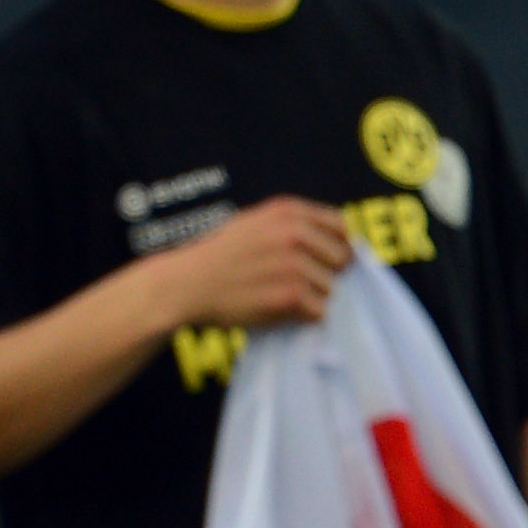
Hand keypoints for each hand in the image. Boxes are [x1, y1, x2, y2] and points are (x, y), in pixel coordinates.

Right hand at [154, 195, 352, 327]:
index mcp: (289, 211)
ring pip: (331, 288)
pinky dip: (305, 316)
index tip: (324, 261)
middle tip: (299, 283)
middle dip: (326, 273)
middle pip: (341, 260)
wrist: (185, 284)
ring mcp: (295, 264)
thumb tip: (339, 240)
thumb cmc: (219, 256)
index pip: (341, 227)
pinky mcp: (291, 295)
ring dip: (312, 297)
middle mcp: (295, 233)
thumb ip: (293, 225)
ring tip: (280, 296)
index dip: (336, 246)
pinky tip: (280, 311)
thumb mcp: (254, 222)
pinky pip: (320, 311)